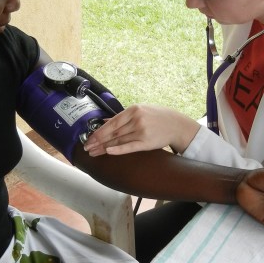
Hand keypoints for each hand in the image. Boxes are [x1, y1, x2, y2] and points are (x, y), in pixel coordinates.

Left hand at [83, 104, 199, 155]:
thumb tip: (105, 120)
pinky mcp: (147, 142)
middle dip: (98, 140)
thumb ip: (122, 116)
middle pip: (113, 132)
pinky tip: (108, 151)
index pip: (112, 122)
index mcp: (133, 110)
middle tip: (87, 147)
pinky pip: (130, 147)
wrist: (176, 124)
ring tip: (94, 153)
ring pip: (119, 141)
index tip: (89, 138)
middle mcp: (137, 120)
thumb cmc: (157, 117)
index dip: (99, 131)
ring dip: (104, 147)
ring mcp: (142, 131)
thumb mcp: (141, 110)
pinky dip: (118, 149)